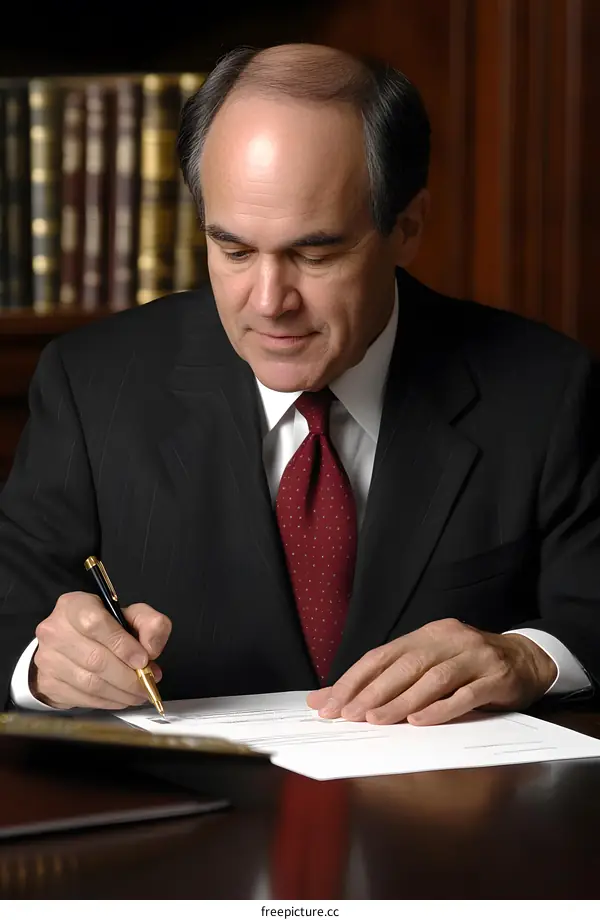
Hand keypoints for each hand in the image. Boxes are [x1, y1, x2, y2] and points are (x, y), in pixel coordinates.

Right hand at [32, 592, 171, 709]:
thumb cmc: (104, 627)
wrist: (67, 645)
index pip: (96, 624)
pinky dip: (107, 702)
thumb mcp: (130, 615)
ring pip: (90, 682)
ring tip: (139, 694)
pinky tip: (121, 699)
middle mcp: (55, 630)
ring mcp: (48, 658)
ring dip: (120, 693)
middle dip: (128, 677)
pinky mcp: (48, 682)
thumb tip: (151, 649)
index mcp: (75, 605)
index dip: (122, 645)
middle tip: (147, 684)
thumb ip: (150, 623)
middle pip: (95, 659)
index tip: (143, 660)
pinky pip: (82, 698)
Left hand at [307, 618, 556, 725]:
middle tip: (347, 715)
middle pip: (404, 665)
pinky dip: (440, 708)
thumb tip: (327, 698)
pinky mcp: (496, 677)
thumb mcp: (430, 665)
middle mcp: (449, 639)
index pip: (382, 655)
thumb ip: (386, 679)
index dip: (353, 679)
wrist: (527, 660)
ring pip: (432, 679)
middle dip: (372, 692)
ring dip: (401, 701)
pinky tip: (420, 722)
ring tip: (376, 721)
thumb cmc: (468, 667)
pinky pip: (466, 694)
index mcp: (427, 634)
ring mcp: (475, 656)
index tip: (329, 704)